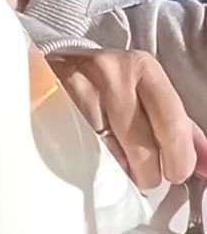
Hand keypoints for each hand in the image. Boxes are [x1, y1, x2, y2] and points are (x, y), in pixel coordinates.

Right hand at [51, 48, 204, 188]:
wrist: (58, 61)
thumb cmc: (110, 82)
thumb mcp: (150, 93)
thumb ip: (182, 128)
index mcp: (142, 67)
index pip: (172, 123)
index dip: (179, 158)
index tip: (177, 172)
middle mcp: (110, 73)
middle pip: (141, 146)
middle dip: (149, 172)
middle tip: (146, 172)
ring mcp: (77, 88)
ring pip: (109, 154)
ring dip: (119, 169)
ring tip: (118, 160)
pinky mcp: (51, 105)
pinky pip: (80, 151)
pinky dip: (93, 161)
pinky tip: (95, 154)